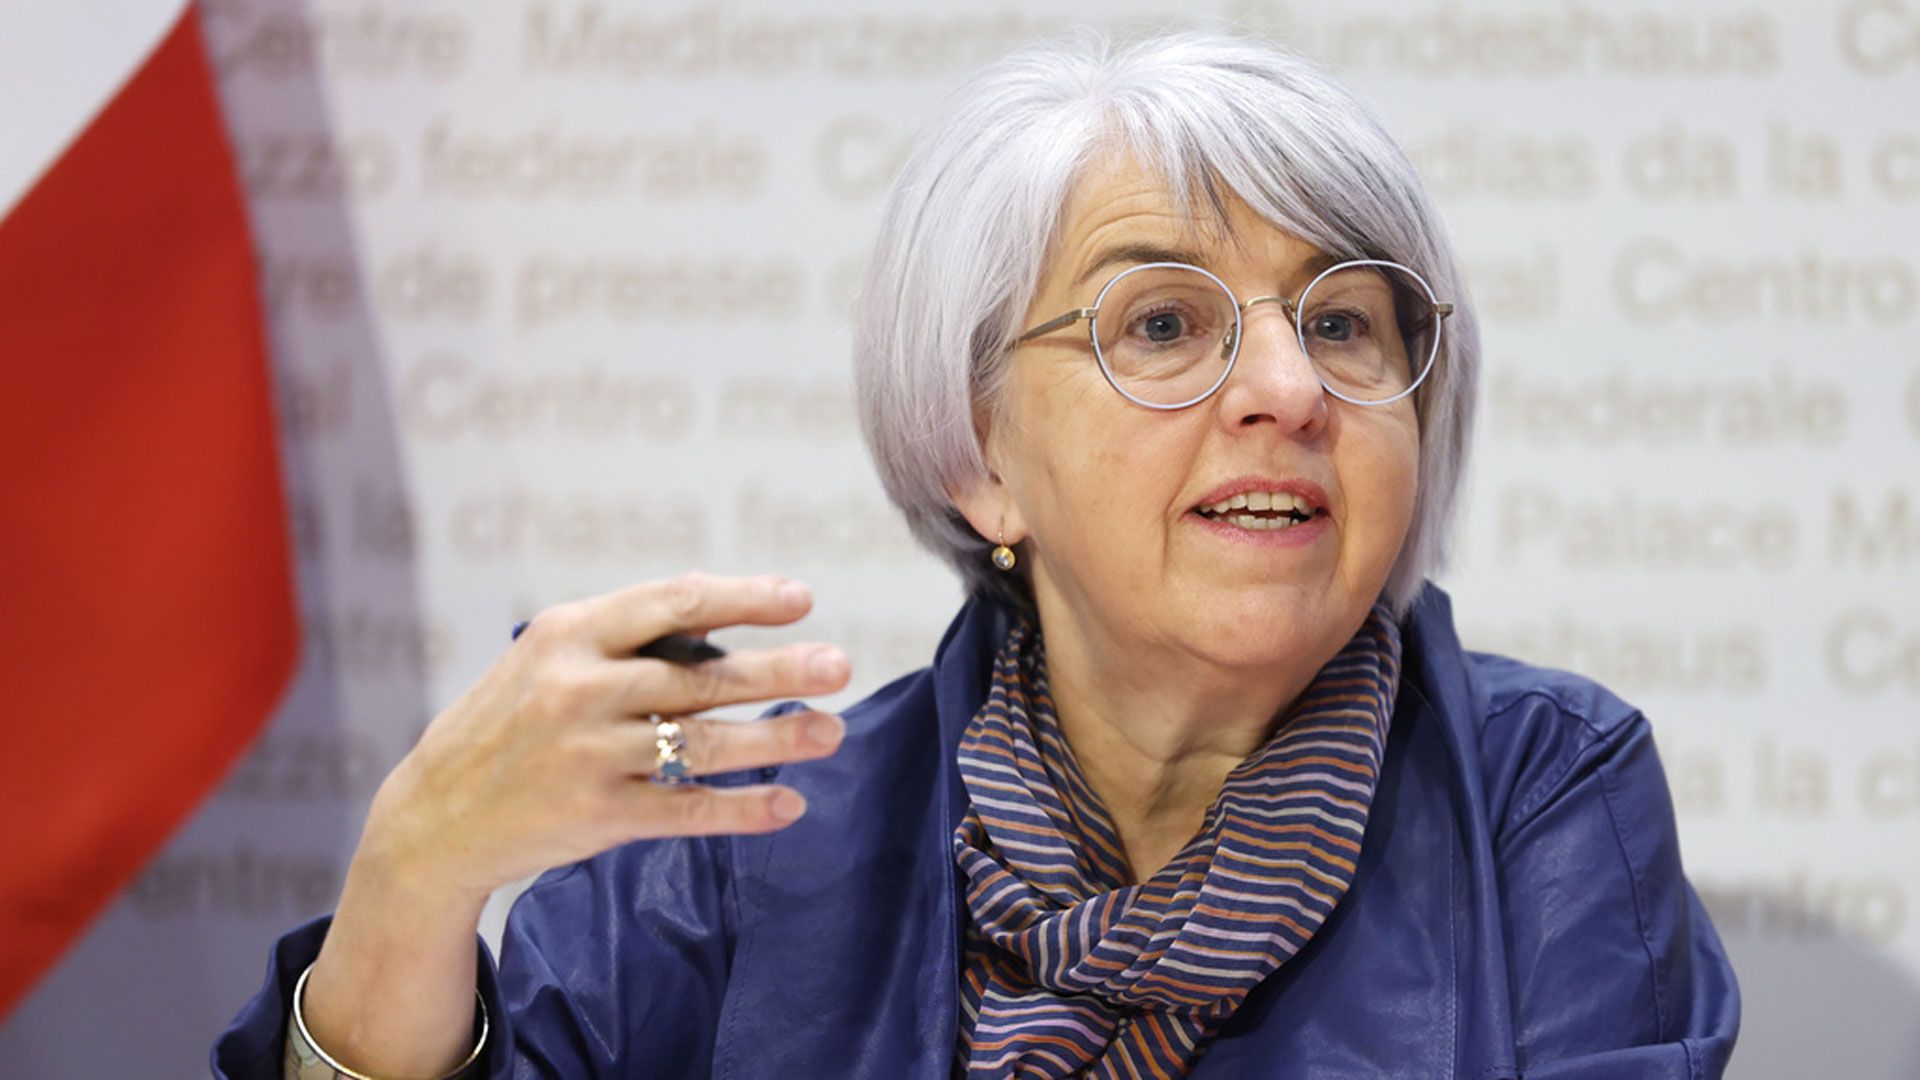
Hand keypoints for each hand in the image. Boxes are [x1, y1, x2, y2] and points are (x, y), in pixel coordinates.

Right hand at [358, 572, 849, 902]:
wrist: (432, 818)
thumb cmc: (506, 724)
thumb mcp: (546, 658)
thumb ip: (624, 639)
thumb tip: (723, 619)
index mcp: (569, 634)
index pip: (673, 601)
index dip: (744, 598)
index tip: (802, 598)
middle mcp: (579, 689)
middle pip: (701, 676)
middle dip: (779, 670)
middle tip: (840, 665)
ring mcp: (589, 755)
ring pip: (704, 744)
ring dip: (777, 739)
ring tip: (831, 730)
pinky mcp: (596, 815)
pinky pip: (687, 810)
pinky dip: (743, 809)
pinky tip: (788, 805)